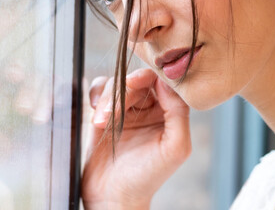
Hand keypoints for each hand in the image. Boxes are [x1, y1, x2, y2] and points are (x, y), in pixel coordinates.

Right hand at [82, 68, 190, 208]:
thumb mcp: (175, 147)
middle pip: (137, 80)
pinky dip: (96, 98)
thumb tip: (166, 83)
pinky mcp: (104, 114)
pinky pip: (100, 90)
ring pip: (116, 84)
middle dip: (123, 92)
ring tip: (101, 123)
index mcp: (169, 113)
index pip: (162, 81)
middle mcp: (149, 108)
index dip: (150, 78)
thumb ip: (178, 112)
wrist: (113, 197)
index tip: (137, 84)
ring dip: (107, 100)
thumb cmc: (148, 177)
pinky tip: (96, 118)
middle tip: (113, 113)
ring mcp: (126, 110)